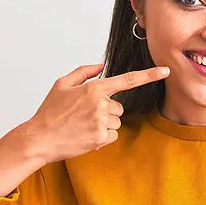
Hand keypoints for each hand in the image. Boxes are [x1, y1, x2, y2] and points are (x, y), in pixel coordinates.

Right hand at [26, 62, 169, 163]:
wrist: (39, 138)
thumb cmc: (49, 112)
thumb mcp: (62, 84)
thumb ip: (83, 72)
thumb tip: (101, 66)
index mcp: (93, 88)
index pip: (128, 80)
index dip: (149, 75)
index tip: (166, 71)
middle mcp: (101, 104)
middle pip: (119, 107)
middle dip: (106, 111)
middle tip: (84, 116)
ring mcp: (102, 121)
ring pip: (116, 121)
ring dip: (103, 124)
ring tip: (82, 126)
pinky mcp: (101, 138)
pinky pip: (112, 135)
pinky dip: (102, 137)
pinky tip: (85, 135)